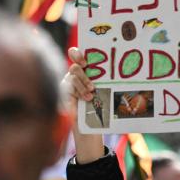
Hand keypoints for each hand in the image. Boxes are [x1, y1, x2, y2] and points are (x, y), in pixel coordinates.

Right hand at [62, 47, 103, 163]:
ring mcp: (67, 84)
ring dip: (83, 85)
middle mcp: (73, 75)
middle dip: (84, 74)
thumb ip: (102, 79)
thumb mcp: (102, 90)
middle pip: (74, 66)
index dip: (77, 53)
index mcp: (83, 70)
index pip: (75, 54)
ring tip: (91, 95)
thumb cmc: (97, 105)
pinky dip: (79, 93)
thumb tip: (116, 71)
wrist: (89, 126)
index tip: (86, 61)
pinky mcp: (63, 94)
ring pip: (72, 77)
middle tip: (92, 83)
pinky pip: (68, 88)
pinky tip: (87, 99)